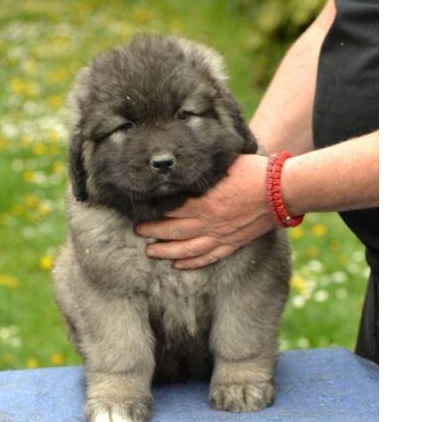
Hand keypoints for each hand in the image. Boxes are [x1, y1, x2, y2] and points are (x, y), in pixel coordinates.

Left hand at [135, 154, 275, 268]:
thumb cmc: (256, 171)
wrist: (282, 190)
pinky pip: (209, 257)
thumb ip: (207, 164)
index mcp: (205, 199)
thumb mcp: (227, 161)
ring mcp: (221, 235)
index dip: (154, 211)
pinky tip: (178, 265)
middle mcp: (209, 220)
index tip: (140, 211)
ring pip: (187, 248)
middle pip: (174, 230)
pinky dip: (192, 262)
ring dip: (166, 251)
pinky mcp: (233, 243)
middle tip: (138, 232)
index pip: (171, 209)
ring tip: (150, 252)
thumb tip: (191, 156)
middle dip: (153, 232)